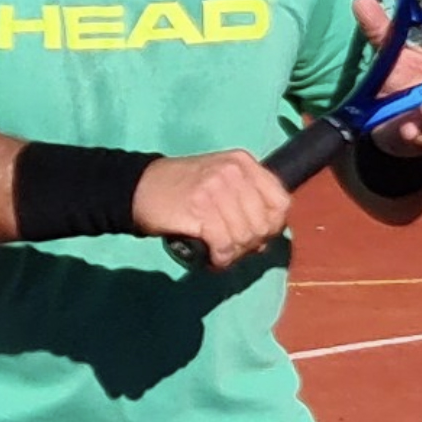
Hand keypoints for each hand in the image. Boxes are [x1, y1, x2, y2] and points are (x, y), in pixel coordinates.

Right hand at [132, 150, 289, 271]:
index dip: (273, 227)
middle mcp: (233, 171)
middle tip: (234, 250)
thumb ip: (246, 201)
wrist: (140, 187)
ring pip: (245, 236)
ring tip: (222, 254)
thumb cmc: (182, 188)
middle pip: (263, 223)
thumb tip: (267, 238)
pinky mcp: (199, 208)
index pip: (281, 202)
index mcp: (243, 163)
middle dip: (251, 244)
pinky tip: (213, 258)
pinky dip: (221, 258)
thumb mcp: (220, 181)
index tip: (257, 238)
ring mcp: (215, 188)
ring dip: (234, 253)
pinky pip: (224, 244)